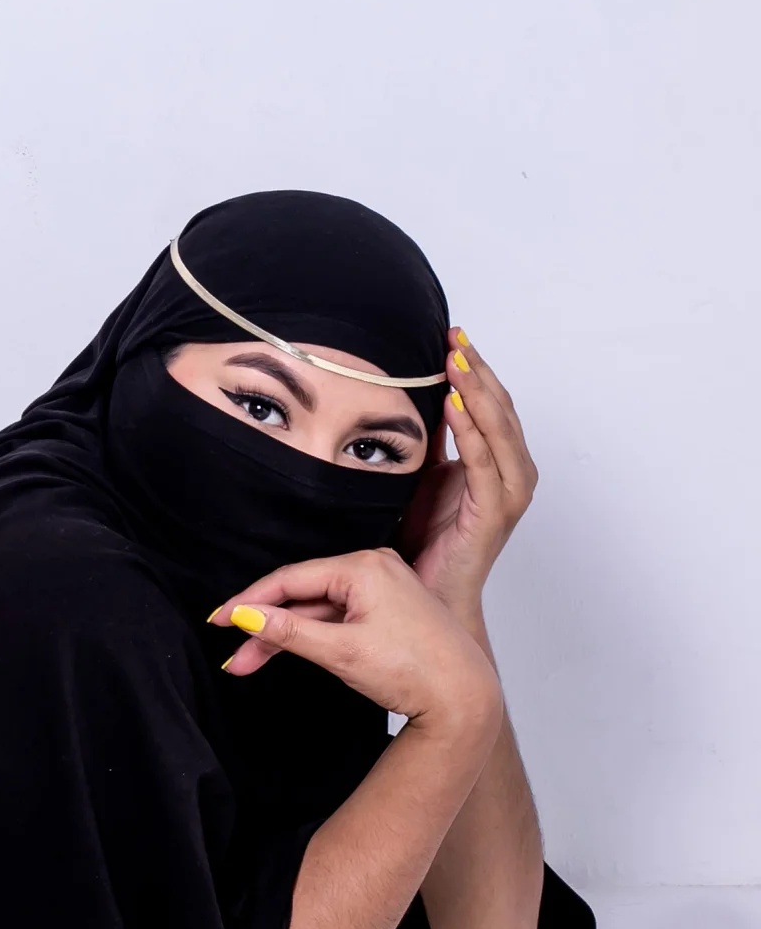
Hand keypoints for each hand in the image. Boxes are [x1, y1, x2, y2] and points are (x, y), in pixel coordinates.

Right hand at [210, 548, 501, 732]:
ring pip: (319, 609)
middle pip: (302, 595)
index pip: (290, 579)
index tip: (218, 620)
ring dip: (286, 635)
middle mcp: (376, 567)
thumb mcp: (341, 652)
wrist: (466, 701)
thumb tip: (243, 615)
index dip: (249, 601)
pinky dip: (313, 635)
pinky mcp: (390, 610)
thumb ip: (288, 630)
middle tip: (234, 656)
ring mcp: (385, 588)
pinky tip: (290, 650)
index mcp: (365, 566)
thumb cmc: (415, 672)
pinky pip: (339, 616)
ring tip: (251, 663)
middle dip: (265, 627)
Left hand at [398, 328, 537, 617]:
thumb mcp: (422, 474)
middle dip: (478, 370)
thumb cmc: (425, 539)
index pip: (491, 403)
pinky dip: (472, 433)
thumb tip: (416, 397)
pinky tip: (456, 406)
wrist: (428, 594)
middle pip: (501, 408)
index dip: (474, 368)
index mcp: (497, 462)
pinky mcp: (493, 514)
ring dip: (479, 392)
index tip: (452, 334)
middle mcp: (511, 473)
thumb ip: (431, 439)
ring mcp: (507, 493)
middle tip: (456, 336)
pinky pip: (485, 464)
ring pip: (500, 430)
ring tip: (456, 360)